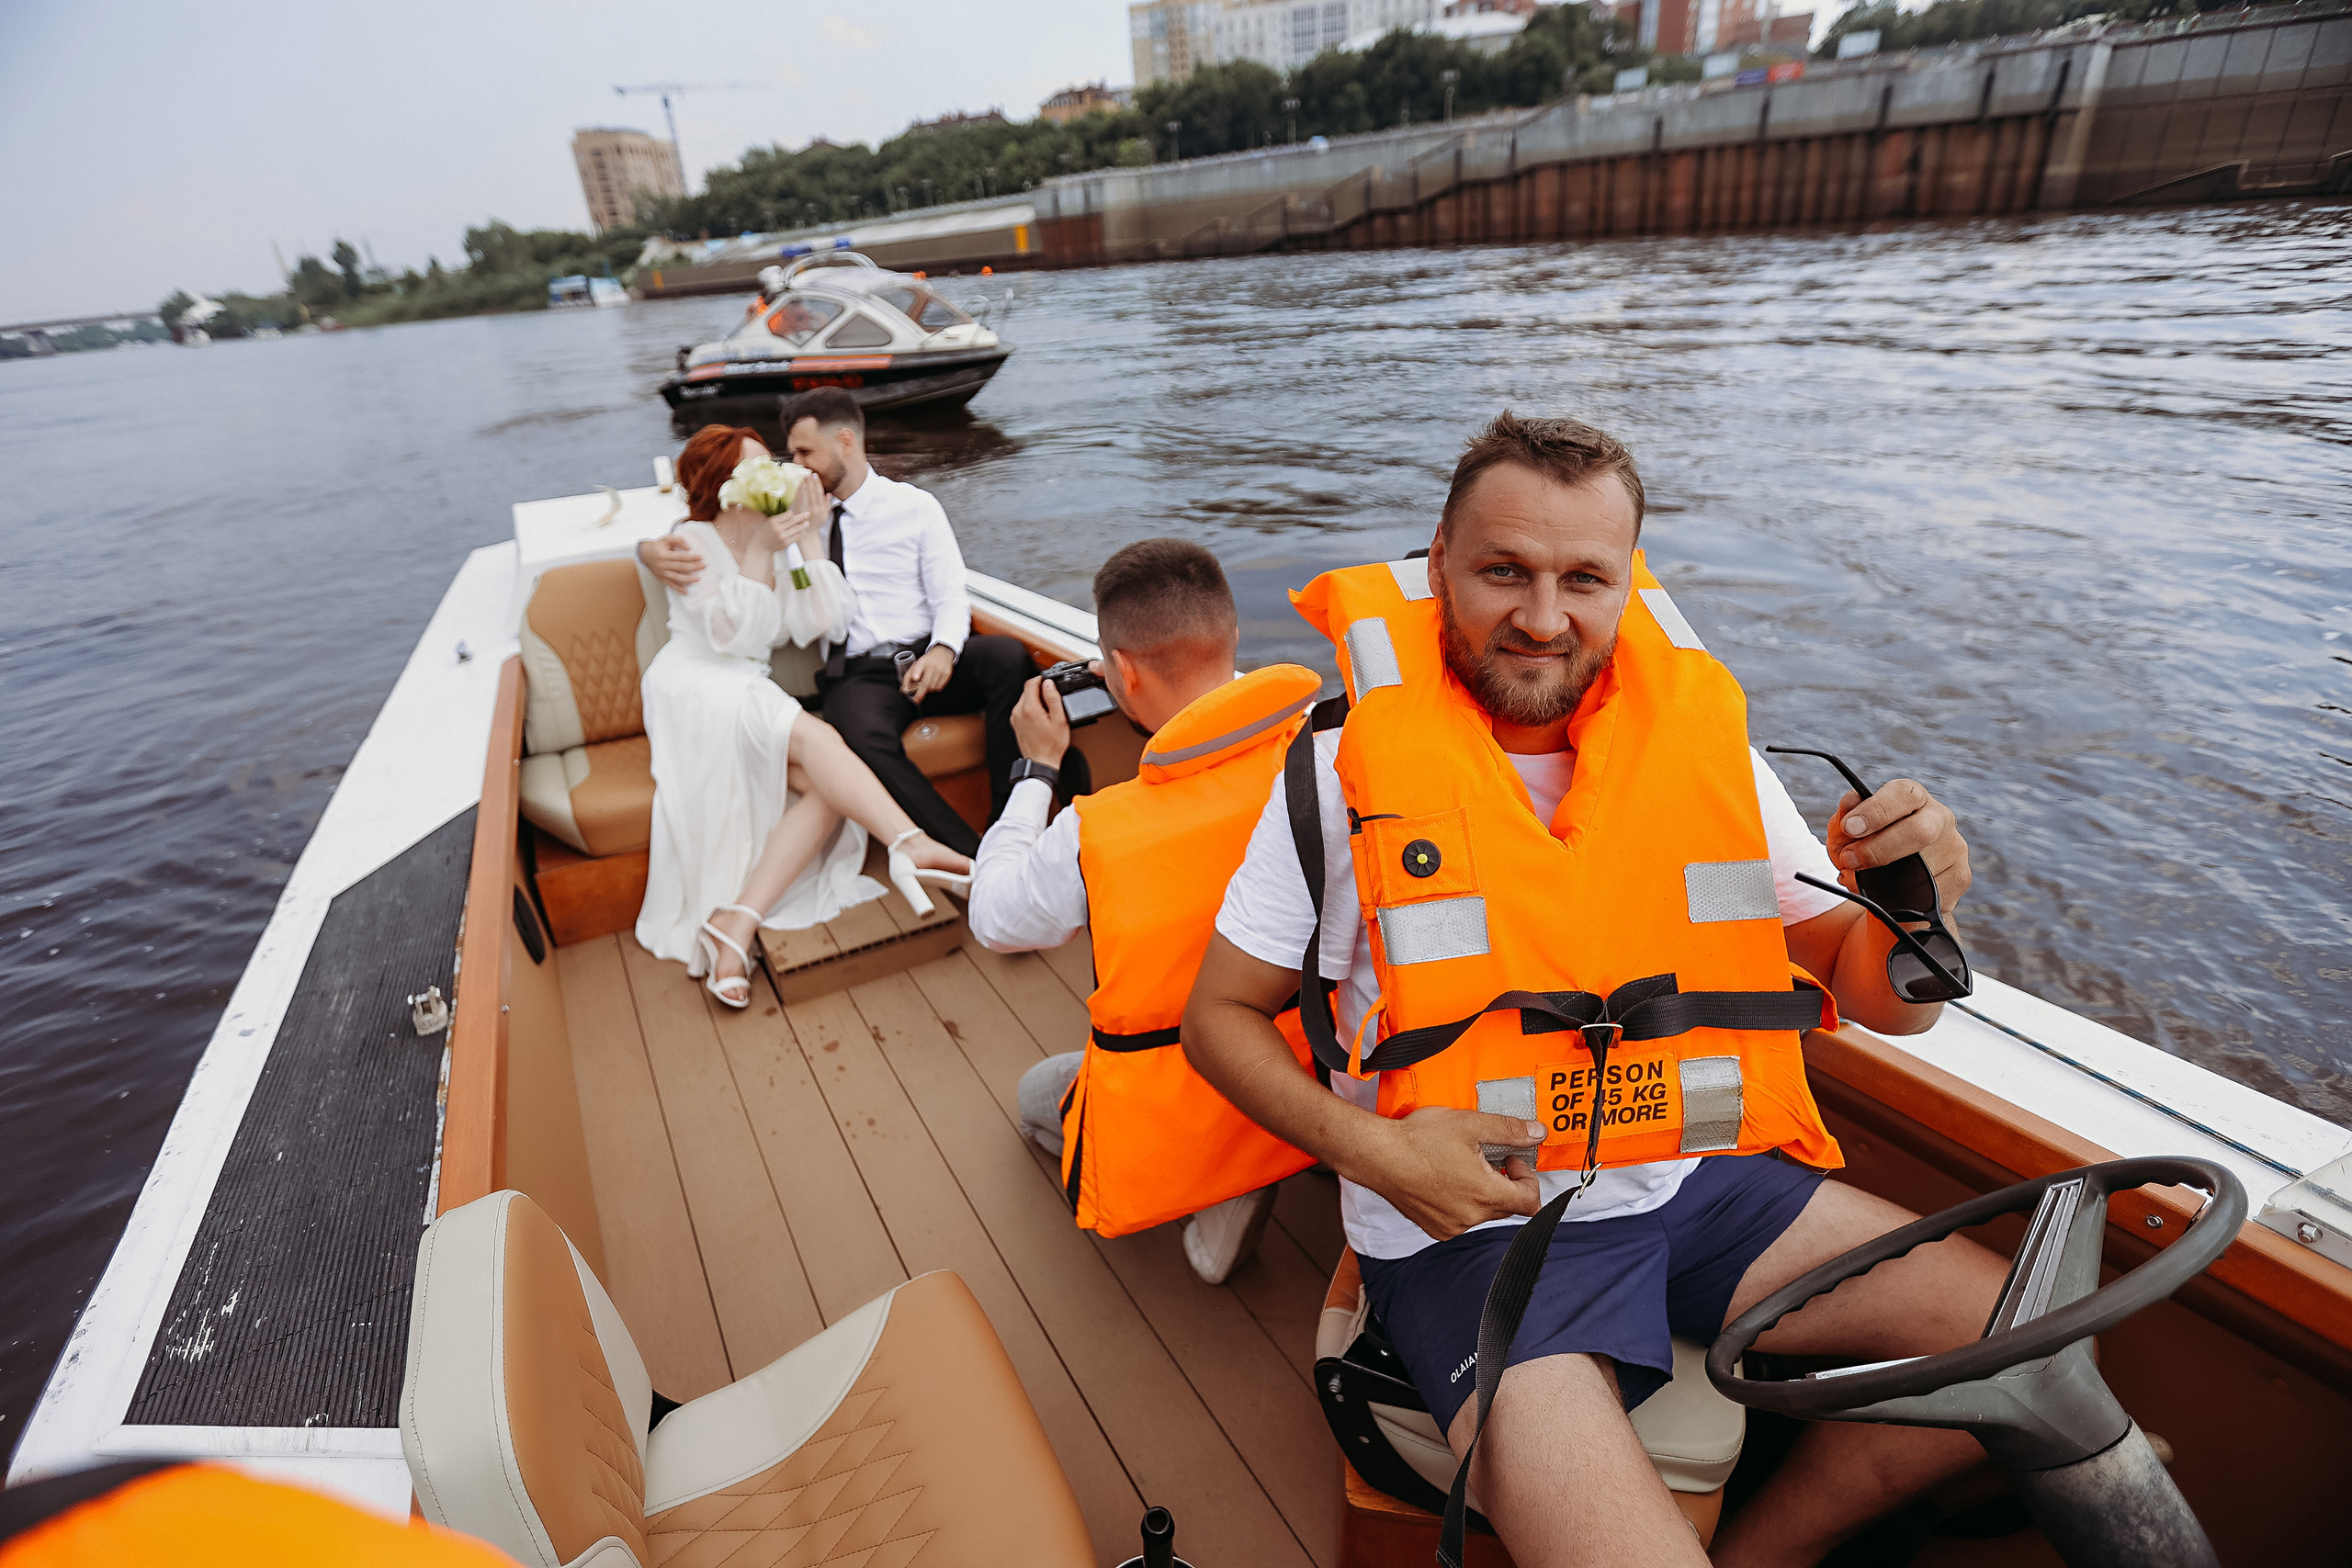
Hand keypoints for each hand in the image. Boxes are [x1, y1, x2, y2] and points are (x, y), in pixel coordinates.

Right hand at [640, 532, 701, 592]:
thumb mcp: (667, 538)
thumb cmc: (658, 546)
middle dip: (693, 567)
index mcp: (664, 555)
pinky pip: (670, 585)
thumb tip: (688, 547)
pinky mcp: (661, 579)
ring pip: (676, 578)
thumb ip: (678, 540)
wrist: (645, 554)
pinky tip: (685, 591)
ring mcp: (662, 573)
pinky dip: (678, 589)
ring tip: (697, 579)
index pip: (680, 557)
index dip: (691, 557)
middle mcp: (663, 565)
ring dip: (688, 579)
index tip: (700, 557)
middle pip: (680, 567)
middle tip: (703, 566)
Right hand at [760, 480, 822, 555]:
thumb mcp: (768, 522)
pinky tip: (803, 530)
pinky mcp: (786, 543)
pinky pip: (796, 537)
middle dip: (802, 517)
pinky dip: (801, 533)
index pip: (788, 515)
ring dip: (803, 525)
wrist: (760, 547)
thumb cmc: (764, 532)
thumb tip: (791, 513)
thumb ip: (779, 518)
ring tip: (807, 522)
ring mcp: (783, 537)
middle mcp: (778, 529)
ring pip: (797, 529)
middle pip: (793, 521)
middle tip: (807, 513)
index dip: (792, 513)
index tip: (794, 512)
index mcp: (773, 521)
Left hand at [901, 644, 954, 700]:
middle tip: (916, 700)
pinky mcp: (947, 674)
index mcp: (922, 662)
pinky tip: (933, 684)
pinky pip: (940, 687)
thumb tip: (903, 690)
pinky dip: (935, 689)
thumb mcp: (916, 665)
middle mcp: (932, 665)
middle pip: (926, 682)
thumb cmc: (926, 662)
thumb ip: (908, 677)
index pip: (919, 667)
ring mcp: (940, 669)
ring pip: (932, 686)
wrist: (942, 654)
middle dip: (920, 693)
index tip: (915, 678)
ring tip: (926, 687)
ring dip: (928, 690)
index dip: (916, 673)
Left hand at [1011, 676, 1070, 764]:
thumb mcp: (1060, 720)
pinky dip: (1031, 707)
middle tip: (1052, 699)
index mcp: (1029, 709)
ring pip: (1024, 698)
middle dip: (1039, 690)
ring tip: (1048, 711)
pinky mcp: (1015, 723)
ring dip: (1036, 699)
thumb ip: (1053, 699)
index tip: (1050, 682)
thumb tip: (1048, 683)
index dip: (1041, 679)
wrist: (1041, 762)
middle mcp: (1018, 711)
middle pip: (1027, 690)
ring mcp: (1015, 717)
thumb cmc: (1052, 745)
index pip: (1031, 683)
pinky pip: (1022, 708)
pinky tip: (1041, 717)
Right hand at [1354, 1106, 1544, 1241]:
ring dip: (1482, 1193)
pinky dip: (1461, 1203)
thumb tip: (1537, 1132)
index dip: (1528, 1179)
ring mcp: (1451, 1226)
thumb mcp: (1470, 1124)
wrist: (1378, 1155)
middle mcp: (1470, 1217)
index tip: (1512, 1161)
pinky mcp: (1435, 1228)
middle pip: (1508, 1207)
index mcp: (1484, 1194)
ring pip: (1483, 1213)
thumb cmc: (1417, 1140)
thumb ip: (1509, 1130)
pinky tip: (1446, 1180)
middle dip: (1505, 1183)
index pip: (1530, 1202)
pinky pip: (1461, 1219)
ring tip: (1463, 1166)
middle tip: (1488, 1158)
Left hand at [1826, 779, 1971, 916]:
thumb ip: (1844, 816)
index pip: (1904, 794)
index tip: (1850, 827)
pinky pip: (1929, 893)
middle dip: (1880, 848)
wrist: (1884, 888)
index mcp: (1913, 798)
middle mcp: (1940, 818)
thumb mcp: (1845, 833)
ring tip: (1859, 881)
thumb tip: (1851, 803)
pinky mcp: (1960, 877)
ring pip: (1924, 867)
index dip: (1877, 810)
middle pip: (1921, 830)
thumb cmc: (1865, 849)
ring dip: (1884, 879)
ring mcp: (1954, 848)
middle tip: (1850, 859)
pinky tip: (1884, 896)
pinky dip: (1900, 898)